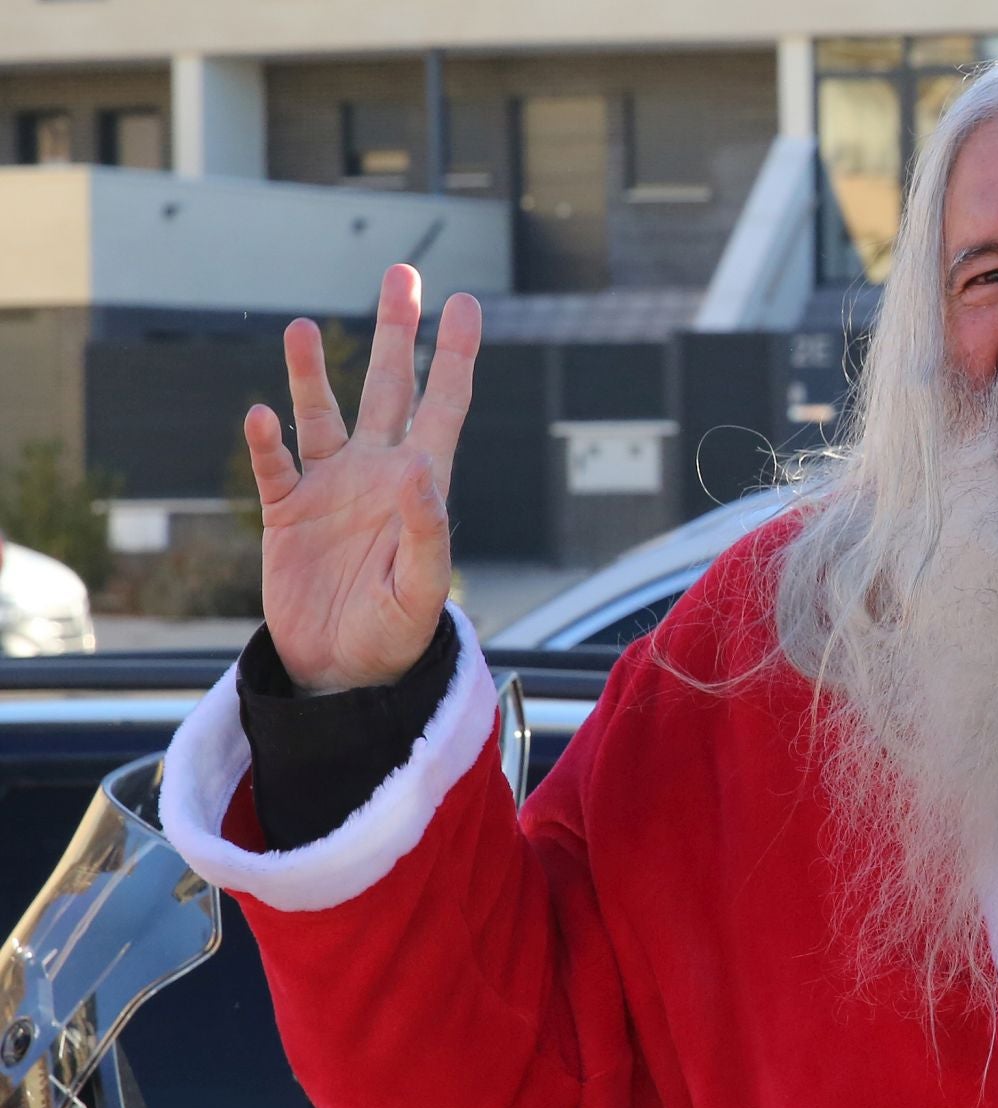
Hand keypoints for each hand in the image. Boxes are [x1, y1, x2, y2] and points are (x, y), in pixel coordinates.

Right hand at [244, 264, 480, 692]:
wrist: (344, 673)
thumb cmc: (397, 637)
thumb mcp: (422, 593)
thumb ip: (427, 534)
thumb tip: (420, 470)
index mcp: (423, 485)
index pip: (444, 406)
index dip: (455, 356)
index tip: (465, 303)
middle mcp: (378, 474)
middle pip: (390, 387)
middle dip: (397, 332)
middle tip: (402, 272)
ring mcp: (331, 489)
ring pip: (323, 413)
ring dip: (313, 372)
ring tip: (305, 326)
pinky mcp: (286, 513)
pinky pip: (274, 466)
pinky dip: (265, 441)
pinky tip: (260, 414)